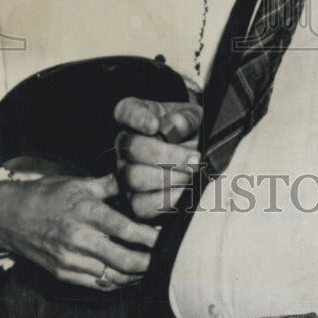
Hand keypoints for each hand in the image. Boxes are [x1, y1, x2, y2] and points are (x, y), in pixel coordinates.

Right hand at [0, 173, 158, 289]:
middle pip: (123, 258)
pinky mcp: (63, 273)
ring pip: (112, 275)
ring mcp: (70, 259)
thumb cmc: (48, 195)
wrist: (10, 216)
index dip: (148, 235)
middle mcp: (79, 238)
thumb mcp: (79, 183)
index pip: (125, 228)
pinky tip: (128, 275)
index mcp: (86, 212)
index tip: (164, 235)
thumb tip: (138, 176)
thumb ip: (111, 184)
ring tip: (150, 266)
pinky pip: (97, 283)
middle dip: (148, 260)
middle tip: (164, 255)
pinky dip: (116, 282)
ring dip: (135, 274)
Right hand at [114, 98, 202, 218]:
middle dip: (167, 155)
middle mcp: (122, 143)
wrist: (193, 149)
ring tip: (191, 174)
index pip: (126, 111)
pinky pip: (141, 206)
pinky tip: (183, 190)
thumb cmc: (188, 128)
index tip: (155, 125)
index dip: (138, 118)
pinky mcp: (133, 199)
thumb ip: (186, 118)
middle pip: (132, 149)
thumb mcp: (191, 115)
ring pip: (134, 179)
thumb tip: (176, 126)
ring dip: (168, 178)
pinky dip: (166, 199)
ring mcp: (124, 172)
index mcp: (133, 114)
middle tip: (194, 158)